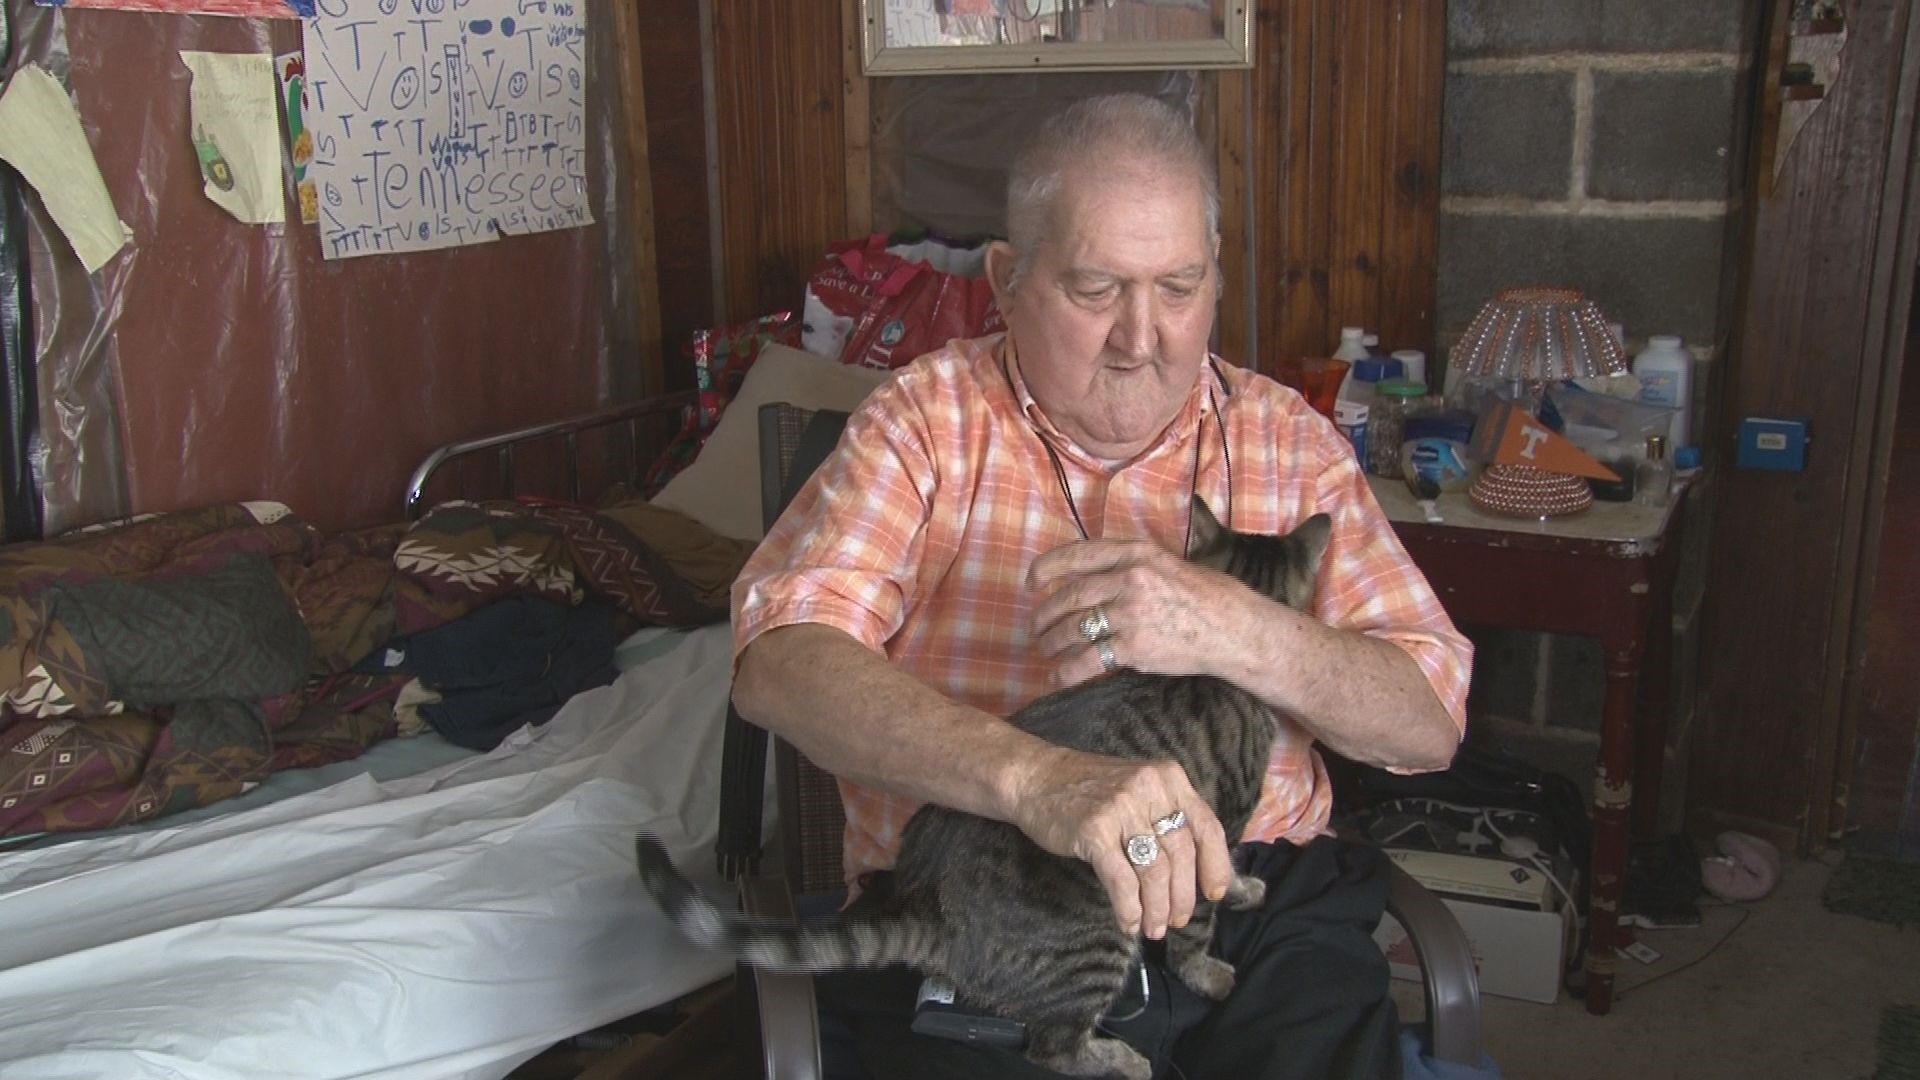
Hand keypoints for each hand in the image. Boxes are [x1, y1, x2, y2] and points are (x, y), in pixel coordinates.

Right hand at [1007, 745, 1232, 939]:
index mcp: (1169, 778)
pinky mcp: (1094, 830)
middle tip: (1176, 921)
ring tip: (1152, 928)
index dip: (1215, 866)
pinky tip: (1129, 921)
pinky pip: (1122, 880)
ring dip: (1156, 909)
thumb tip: (1197, 870)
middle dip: (1182, 897)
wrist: (1036, 778)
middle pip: (1181, 855)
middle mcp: (1149, 789)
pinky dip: (1129, 908)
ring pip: (1154, 872)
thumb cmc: (1090, 790)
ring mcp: (1121, 809)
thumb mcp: (1139, 788)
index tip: (1215, 894)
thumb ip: (1168, 815)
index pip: (1206, 827)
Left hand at [1027, 538, 1264, 685]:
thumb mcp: (1165, 564)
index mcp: (1135, 553)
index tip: (1031, 581)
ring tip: (1045, 650)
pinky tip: (1058, 676)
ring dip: (1051, 642)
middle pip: (1070, 597)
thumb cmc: (1203, 595)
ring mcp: (1131, 614)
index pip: (1078, 555)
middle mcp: (1129, 579)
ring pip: (1074, 629)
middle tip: (1035, 627)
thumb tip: (1088, 578)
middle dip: (1045, 614)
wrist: (1232, 628)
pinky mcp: (1134, 647)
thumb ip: (1128, 566)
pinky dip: (1067, 670)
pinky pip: (1088, 660)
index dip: (1047, 568)